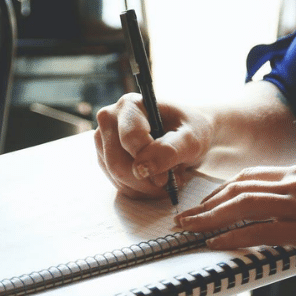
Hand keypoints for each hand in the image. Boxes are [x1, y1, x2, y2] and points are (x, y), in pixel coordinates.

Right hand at [94, 93, 213, 198]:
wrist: (188, 134)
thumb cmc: (191, 130)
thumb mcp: (191, 139)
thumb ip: (170, 150)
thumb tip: (142, 168)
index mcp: (131, 105)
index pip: (130, 139)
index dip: (149, 161)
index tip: (167, 176)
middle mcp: (110, 119)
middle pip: (117, 162)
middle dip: (145, 180)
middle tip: (169, 182)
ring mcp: (104, 140)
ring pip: (116, 176)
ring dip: (145, 187)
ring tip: (167, 179)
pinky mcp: (105, 158)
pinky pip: (118, 184)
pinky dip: (140, 190)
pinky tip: (155, 182)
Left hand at [175, 165, 295, 267]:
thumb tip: (284, 208)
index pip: (249, 177)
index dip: (221, 191)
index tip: (204, 204)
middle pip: (238, 189)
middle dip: (206, 204)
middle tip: (184, 218)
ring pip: (243, 206)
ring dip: (210, 219)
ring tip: (189, 230)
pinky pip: (261, 231)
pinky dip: (233, 237)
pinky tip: (216, 244)